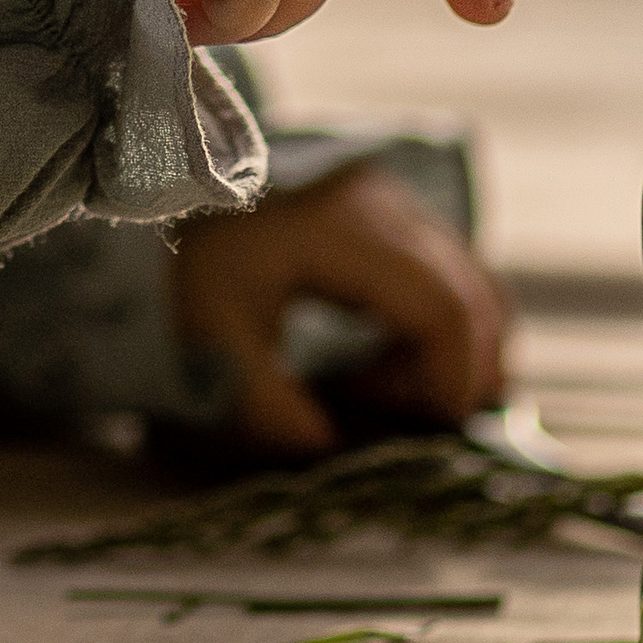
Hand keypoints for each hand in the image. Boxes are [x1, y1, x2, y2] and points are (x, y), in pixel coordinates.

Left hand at [169, 165, 512, 457]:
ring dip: (456, 350)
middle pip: (475, 295)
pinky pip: (455, 275)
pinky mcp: (398, 215)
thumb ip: (264, 407)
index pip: (440, 307)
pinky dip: (443, 328)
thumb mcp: (208, 342)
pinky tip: (384, 359)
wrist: (166, 197)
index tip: (431, 431)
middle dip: (457, 371)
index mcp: (343, 232)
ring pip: (476, 284)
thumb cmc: (188, 271)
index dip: (451, 378)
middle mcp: (385, 205)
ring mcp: (397, 203)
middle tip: (393, 415)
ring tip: (381, 386)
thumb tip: (328, 444)